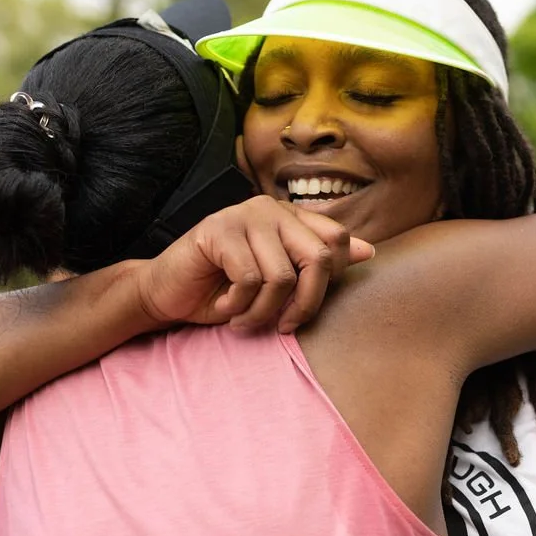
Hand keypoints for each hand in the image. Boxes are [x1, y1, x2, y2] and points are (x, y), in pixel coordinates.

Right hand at [133, 196, 374, 334]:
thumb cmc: (224, 289)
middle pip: (318, 258)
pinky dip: (238, 306)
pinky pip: (249, 279)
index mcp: (290, 216)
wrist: (167, 294)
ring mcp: (243, 215)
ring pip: (282, 276)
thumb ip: (318, 264)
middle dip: (305, 305)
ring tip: (243, 320)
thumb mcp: (279, 281)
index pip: (336, 242)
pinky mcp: (218, 230)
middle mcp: (270, 208)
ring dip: (263, 312)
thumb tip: (368, 251)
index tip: (301, 309)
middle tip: (282, 327)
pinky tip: (223, 306)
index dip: (326, 283)